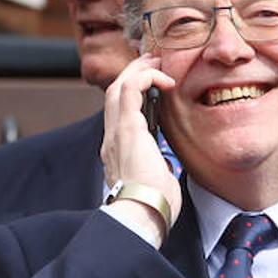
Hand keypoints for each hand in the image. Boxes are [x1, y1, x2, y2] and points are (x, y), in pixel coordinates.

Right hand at [100, 55, 181, 227]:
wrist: (142, 215)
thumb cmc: (154, 206)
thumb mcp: (156, 181)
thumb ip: (157, 168)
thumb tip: (165, 166)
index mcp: (118, 151)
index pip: (120, 112)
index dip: (133, 93)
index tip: (153, 84)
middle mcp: (112, 139)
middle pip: (115, 94)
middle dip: (133, 73)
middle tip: (153, 61)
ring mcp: (117, 133)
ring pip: (118, 87)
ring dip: (138, 69)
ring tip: (157, 61)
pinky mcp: (127, 130)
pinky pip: (131, 90)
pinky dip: (146, 78)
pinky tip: (164, 79)